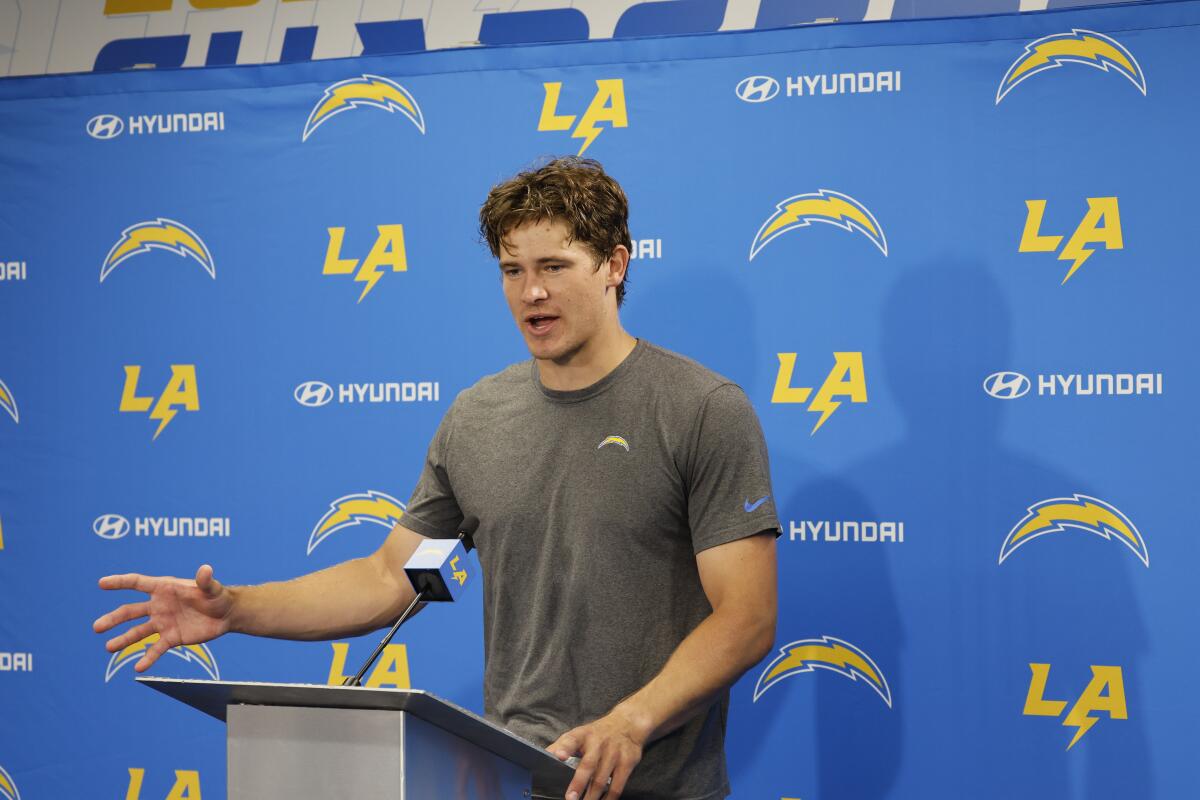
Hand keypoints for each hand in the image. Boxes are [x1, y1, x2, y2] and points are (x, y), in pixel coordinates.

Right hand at [93, 564, 233, 671]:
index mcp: (164, 588)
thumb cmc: (217, 596)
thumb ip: (206, 581)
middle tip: (97, 627)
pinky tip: (139, 668)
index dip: (120, 582)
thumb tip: (206, 569)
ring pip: (138, 631)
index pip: (138, 583)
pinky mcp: (171, 638)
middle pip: (131, 611)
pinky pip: (156, 649)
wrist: (226, 615)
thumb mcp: (213, 588)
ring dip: (123, 640)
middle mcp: (159, 605)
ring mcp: (163, 622)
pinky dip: (148, 658)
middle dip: (114, 618)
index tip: (102, 583)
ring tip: (109, 647)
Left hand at [547, 706, 647, 799]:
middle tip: (570, 798)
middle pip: (588, 765)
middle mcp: (599, 743)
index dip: (565, 748)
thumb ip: (562, 745)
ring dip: (592, 796)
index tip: (559, 756)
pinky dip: (609, 798)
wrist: (627, 724)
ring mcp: (614, 753)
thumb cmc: (597, 733)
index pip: (572, 740)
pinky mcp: (627, 762)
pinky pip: (617, 785)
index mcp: (583, 735)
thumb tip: (544, 755)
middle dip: (578, 783)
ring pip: (601, 779)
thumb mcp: (579, 734)